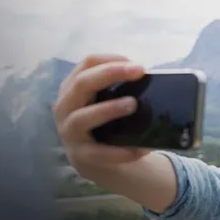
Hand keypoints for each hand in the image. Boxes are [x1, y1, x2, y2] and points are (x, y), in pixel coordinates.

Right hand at [53, 54, 150, 170]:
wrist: (95, 160)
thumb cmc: (105, 121)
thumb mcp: (106, 100)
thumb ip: (120, 88)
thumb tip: (153, 79)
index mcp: (73, 87)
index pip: (87, 63)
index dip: (111, 60)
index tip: (137, 65)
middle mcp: (65, 106)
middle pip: (82, 84)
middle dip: (110, 73)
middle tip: (139, 71)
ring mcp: (70, 132)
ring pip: (83, 117)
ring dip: (109, 109)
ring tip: (133, 104)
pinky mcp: (81, 155)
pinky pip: (99, 152)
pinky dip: (120, 150)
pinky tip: (141, 148)